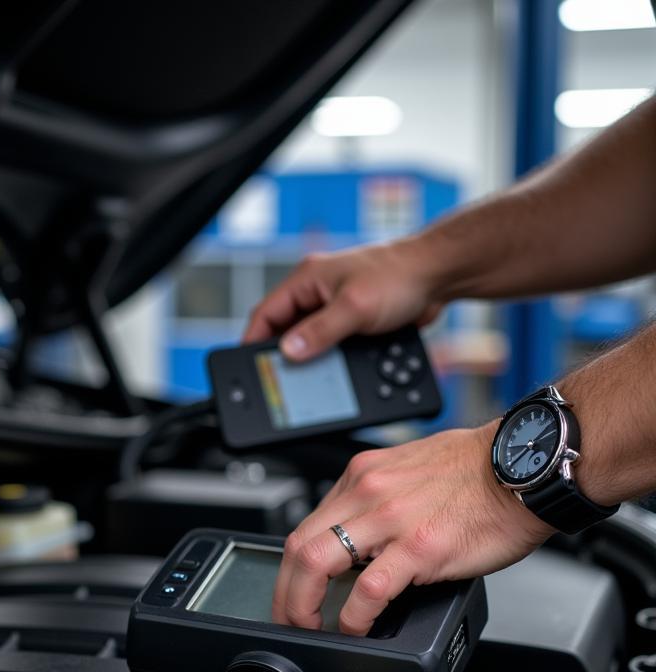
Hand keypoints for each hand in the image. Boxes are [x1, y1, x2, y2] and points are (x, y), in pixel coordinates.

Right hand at [243, 238, 445, 361]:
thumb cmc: (399, 276)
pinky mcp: (352, 322)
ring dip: (311, 359)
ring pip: (309, 341)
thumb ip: (319, 332)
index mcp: (306, 281)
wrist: (439, 275)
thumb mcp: (354, 307)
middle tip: (279, 381)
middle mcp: (316, 294)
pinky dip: (332, 360)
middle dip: (283, 356)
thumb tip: (288, 353)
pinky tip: (336, 373)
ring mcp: (333, 308)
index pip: (265, 314)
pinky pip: (332, 345)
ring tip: (309, 379)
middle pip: (284, 331)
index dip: (252, 342)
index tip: (246, 368)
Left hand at [273, 425, 553, 635]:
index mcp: (363, 477)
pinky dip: (353, 616)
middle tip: (290, 618)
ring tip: (311, 628)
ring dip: (304, 606)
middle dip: (286, 592)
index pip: (305, 525)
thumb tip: (363, 538)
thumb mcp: (410, 471)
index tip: (294, 590)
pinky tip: (356, 628)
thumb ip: (379, 501)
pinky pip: (367, 589)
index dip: (291, 567)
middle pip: (298, 548)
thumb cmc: (481, 469)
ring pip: (316, 565)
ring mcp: (390, 520)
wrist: (527, 465)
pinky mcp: (419, 548)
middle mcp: (368, 493)